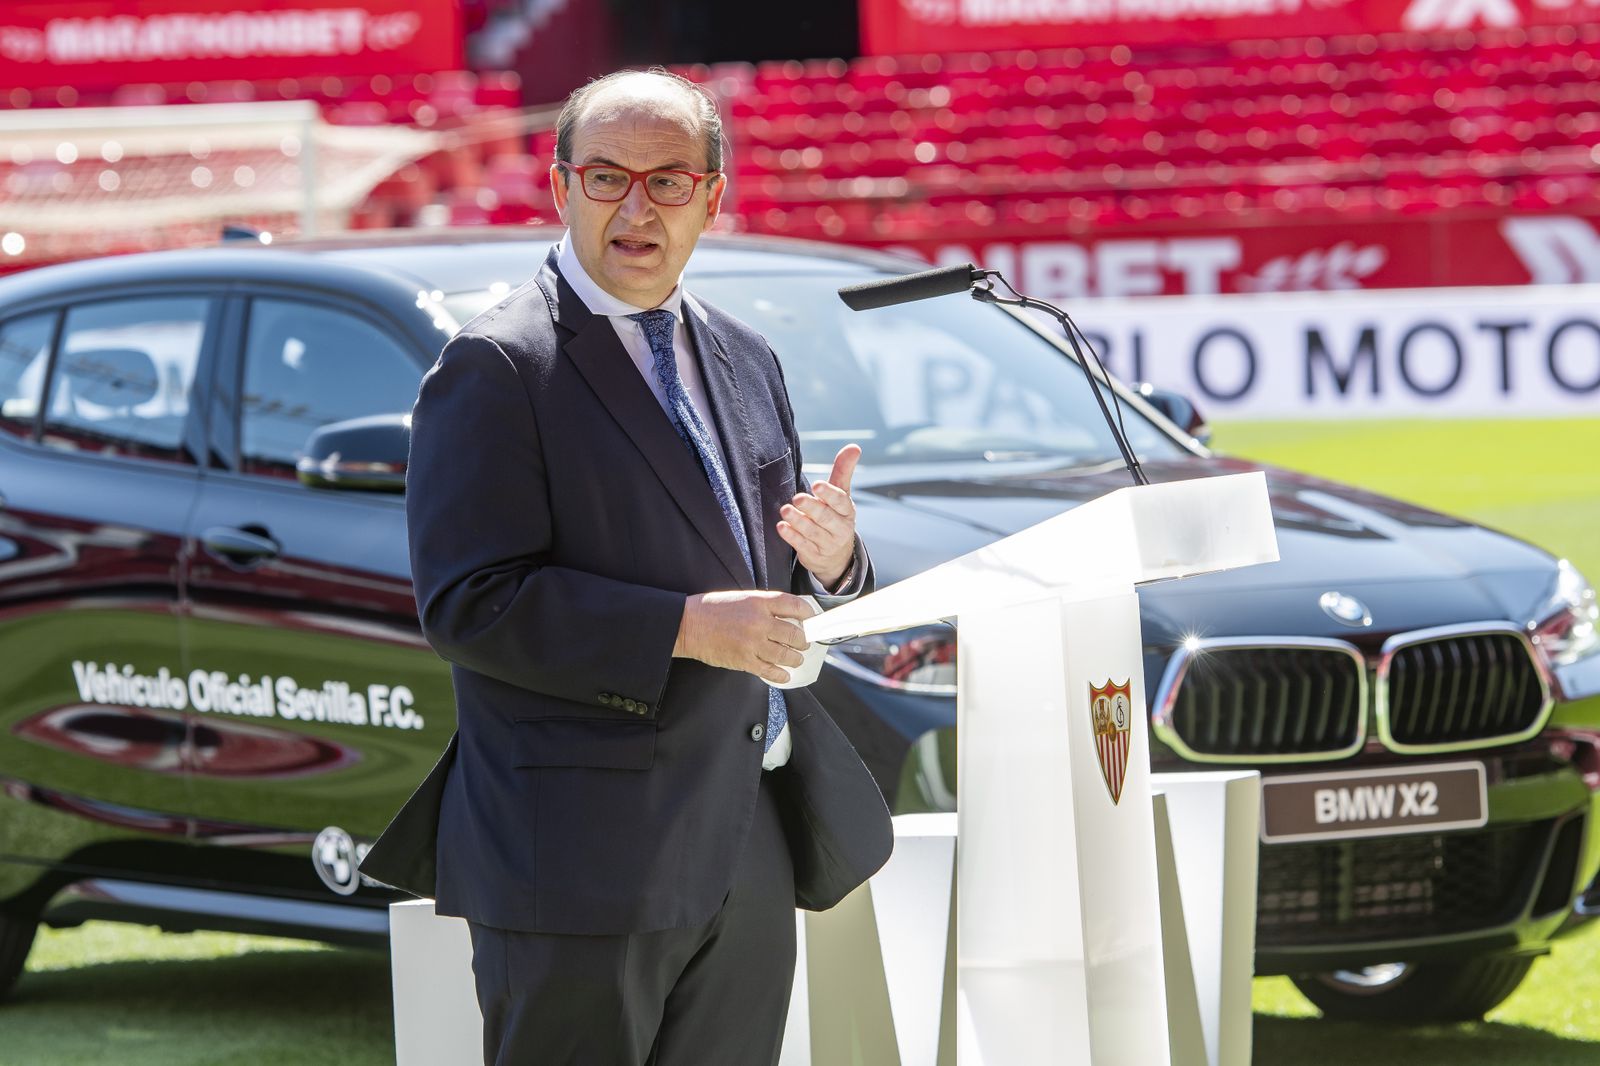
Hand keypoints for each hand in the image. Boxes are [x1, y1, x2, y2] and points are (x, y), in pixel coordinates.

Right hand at [674, 590, 813, 683]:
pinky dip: (781, 674)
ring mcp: (753, 643)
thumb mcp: (743, 598)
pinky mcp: (745, 661)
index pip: (794, 606)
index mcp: (759, 602)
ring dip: (795, 658)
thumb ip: (764, 606)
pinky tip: (785, 674)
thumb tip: (787, 616)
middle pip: (794, 634)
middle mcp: (760, 622)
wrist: (690, 625)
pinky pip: (770, 671)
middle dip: (804, 641)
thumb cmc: (713, 609)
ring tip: (796, 659)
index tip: (812, 619)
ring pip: (785, 655)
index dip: (808, 614)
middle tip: (805, 643)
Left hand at [777, 444, 859, 589]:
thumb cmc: (835, 515)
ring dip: (798, 521)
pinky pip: (803, 546)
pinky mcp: (814, 555)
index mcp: (847, 511)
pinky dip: (792, 537)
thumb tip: (854, 446)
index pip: (841, 501)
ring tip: (785, 511)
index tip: (817, 485)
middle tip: (797, 498)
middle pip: (826, 517)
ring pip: (812, 532)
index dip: (829, 494)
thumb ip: (843, 471)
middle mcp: (840, 528)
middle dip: (812, 507)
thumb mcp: (841, 495)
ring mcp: (828, 544)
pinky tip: (782, 527)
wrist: (836, 555)